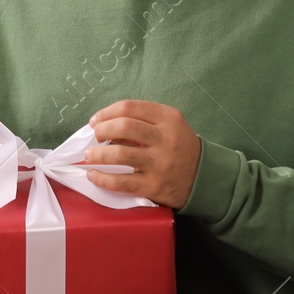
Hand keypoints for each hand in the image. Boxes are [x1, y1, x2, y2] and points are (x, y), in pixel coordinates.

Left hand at [82, 100, 201, 209]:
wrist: (204, 177)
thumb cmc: (180, 147)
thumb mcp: (171, 125)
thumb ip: (144, 120)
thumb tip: (106, 125)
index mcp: (168, 118)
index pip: (130, 108)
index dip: (106, 113)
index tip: (96, 120)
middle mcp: (165, 139)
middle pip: (124, 127)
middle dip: (101, 130)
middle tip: (95, 136)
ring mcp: (160, 163)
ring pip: (120, 154)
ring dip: (97, 154)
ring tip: (90, 155)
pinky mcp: (154, 186)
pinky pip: (121, 182)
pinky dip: (102, 179)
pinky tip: (93, 175)